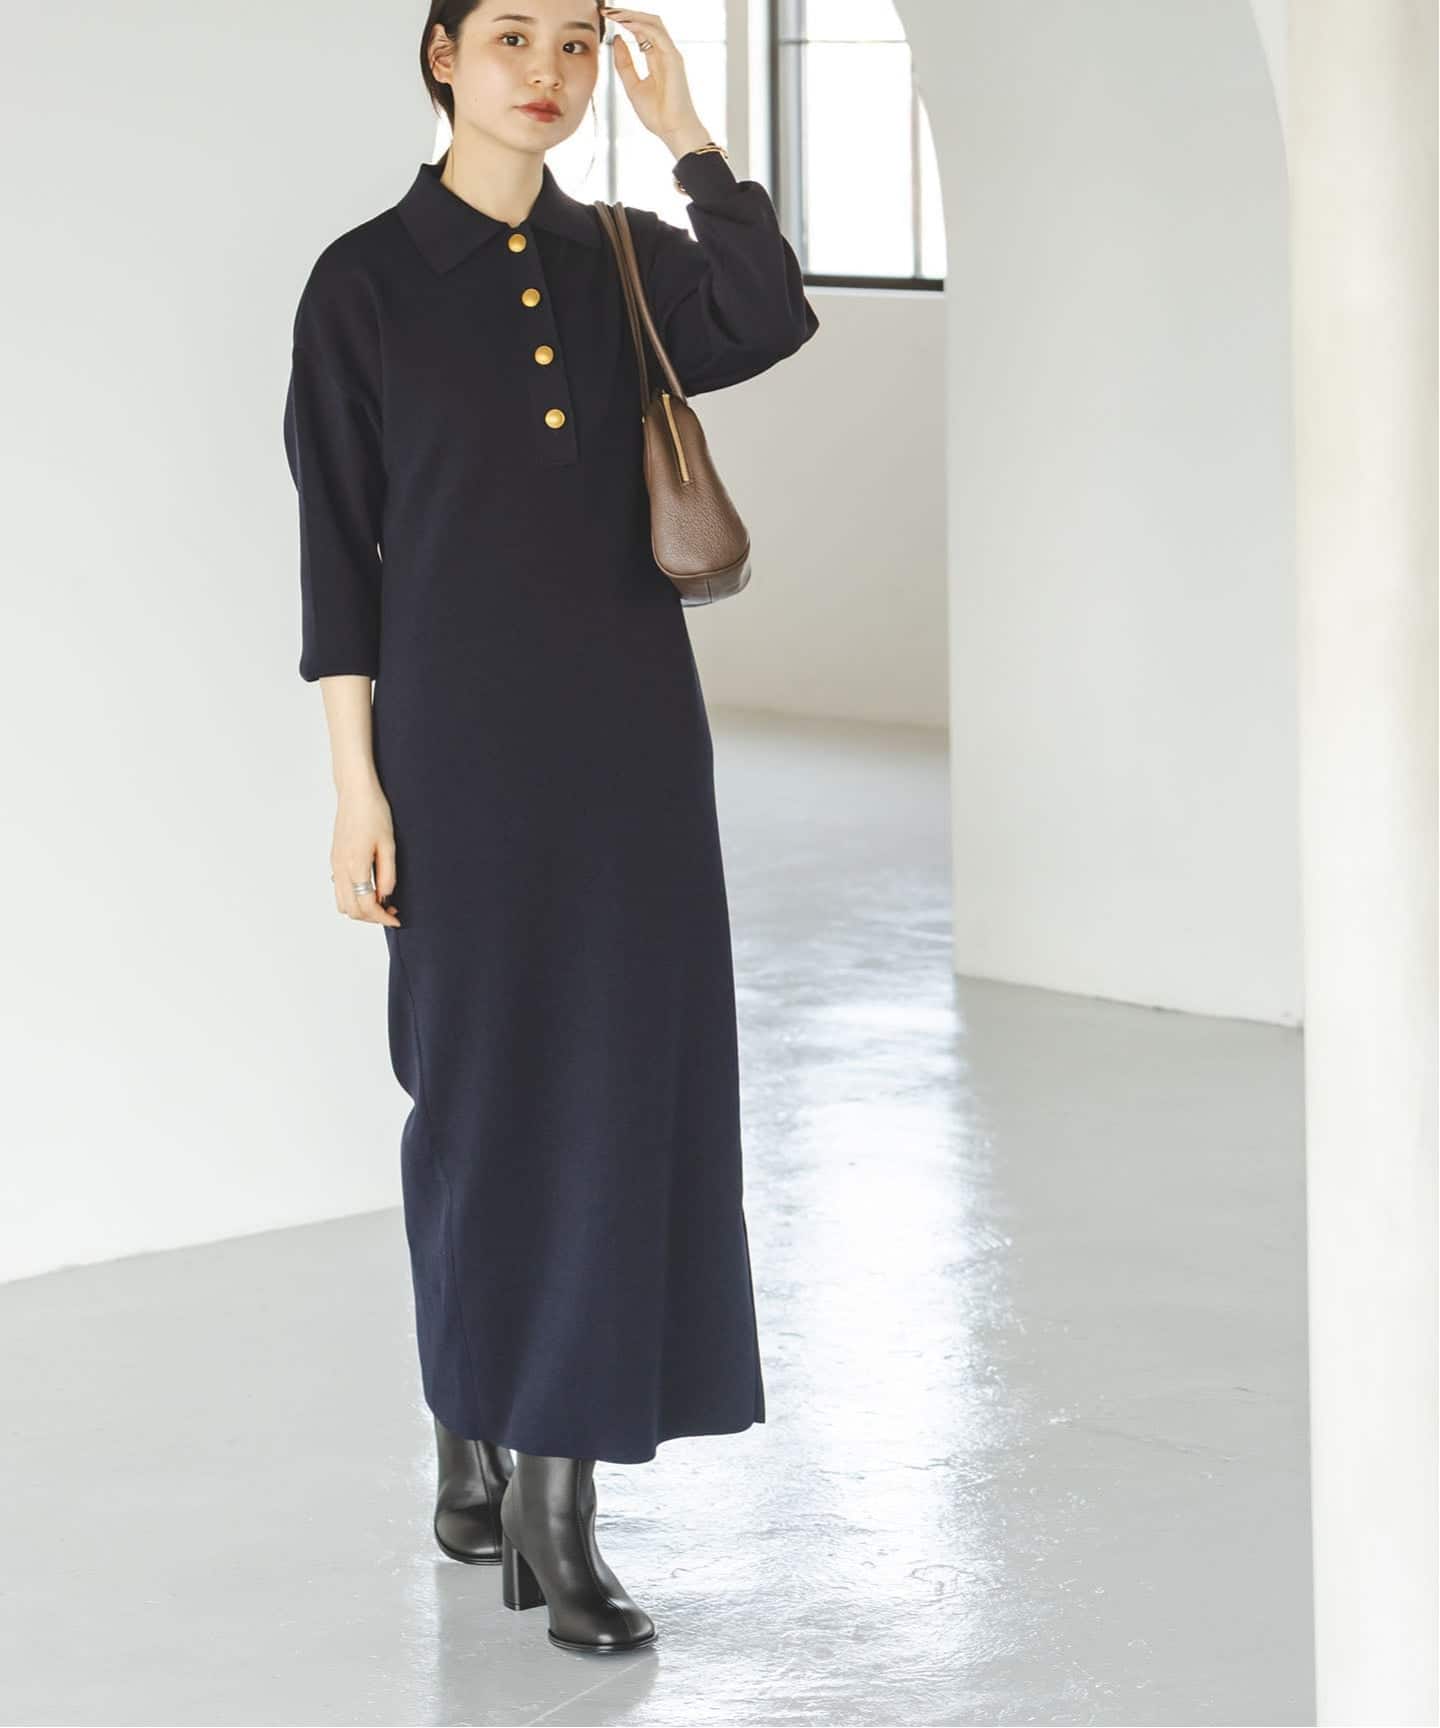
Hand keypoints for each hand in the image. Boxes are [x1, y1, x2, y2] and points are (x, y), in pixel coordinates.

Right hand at [330, 783, 401, 925]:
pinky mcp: (334, 859)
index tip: (396, 919)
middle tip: (391, 912)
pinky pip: (339, 889)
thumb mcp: (388, 844)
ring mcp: (335, 864)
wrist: (355, 793)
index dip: (382, 918)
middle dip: (372, 917)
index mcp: (355, 866)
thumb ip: (387, 873)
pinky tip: (369, 889)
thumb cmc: (374, 813)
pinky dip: (352, 897)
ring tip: (381, 902)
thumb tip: (385, 896)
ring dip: (360, 909)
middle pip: (351, 910)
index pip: (366, 906)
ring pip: (342, 903)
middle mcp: (341, 868)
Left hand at [601, 8, 708, 150]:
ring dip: (632, 15)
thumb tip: (617, 40)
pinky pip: (657, 34)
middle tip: (607, 11)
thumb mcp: (632, 86)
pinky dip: (640, 26)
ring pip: (653, 23)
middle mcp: (665, 53)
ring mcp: (671, 55)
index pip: (642, 32)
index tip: (607, 18)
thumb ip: (624, 63)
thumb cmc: (657, 115)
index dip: (625, 22)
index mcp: (657, 60)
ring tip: (613, 14)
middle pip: (648, 23)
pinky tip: (624, 24)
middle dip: (628, 14)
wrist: (672, 131)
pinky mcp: (674, 59)